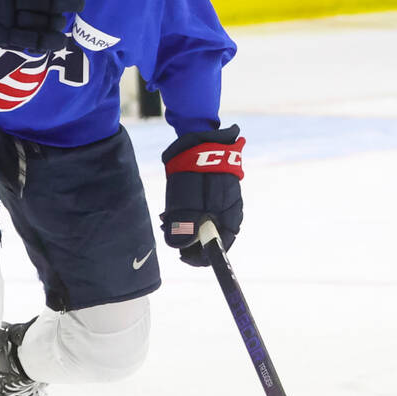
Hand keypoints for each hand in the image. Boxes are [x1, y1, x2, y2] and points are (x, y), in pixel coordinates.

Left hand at [160, 125, 243, 265]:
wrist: (201, 139)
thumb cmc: (196, 171)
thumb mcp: (188, 201)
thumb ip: (185, 225)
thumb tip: (180, 247)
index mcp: (230, 217)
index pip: (220, 248)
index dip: (200, 257)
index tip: (182, 256)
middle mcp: (230, 212)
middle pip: (210, 237)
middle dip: (188, 238)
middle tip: (168, 231)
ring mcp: (223, 201)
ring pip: (203, 224)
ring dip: (184, 225)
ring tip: (166, 218)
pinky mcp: (214, 192)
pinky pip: (201, 210)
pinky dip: (186, 213)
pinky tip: (172, 208)